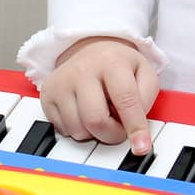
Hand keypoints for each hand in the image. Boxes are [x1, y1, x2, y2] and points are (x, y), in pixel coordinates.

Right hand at [40, 36, 159, 154]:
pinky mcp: (47, 95)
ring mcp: (62, 82)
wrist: (89, 48)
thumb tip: (136, 128)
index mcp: (112, 61)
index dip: (135, 126)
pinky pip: (63, 130)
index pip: (125, 99)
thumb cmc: (118, 64)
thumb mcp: (143, 72)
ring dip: (94, 132)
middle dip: (112, 134)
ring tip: (100, 113)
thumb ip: (146, 98)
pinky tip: (84, 112)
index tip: (141, 147)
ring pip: (78, 129)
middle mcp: (82, 70)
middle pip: (96, 120)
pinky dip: (78, 129)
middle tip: (118, 128)